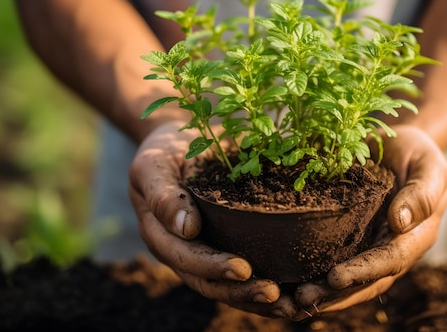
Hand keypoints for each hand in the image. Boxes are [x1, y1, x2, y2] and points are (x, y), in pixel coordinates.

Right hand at [128, 122, 298, 317]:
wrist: (179, 142)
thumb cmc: (165, 149)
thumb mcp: (155, 163)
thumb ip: (163, 194)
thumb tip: (187, 228)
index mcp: (158, 232)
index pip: (184, 258)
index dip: (212, 267)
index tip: (243, 269)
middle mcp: (178, 249)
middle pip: (206, 282)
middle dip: (240, 291)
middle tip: (274, 292)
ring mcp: (199, 251)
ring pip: (223, 286)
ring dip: (254, 298)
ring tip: (289, 304)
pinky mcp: (221, 245)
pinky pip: (239, 273)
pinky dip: (264, 283)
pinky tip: (292, 291)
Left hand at [293, 125, 446, 317]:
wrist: (400, 147)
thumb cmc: (418, 154)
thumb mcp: (429, 167)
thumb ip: (421, 193)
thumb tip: (400, 222)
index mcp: (414, 237)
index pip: (389, 261)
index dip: (363, 272)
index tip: (335, 277)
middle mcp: (389, 249)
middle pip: (363, 282)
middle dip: (332, 294)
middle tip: (300, 298)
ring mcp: (367, 247)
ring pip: (344, 280)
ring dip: (317, 292)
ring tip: (286, 301)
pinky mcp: (347, 238)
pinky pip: (328, 259)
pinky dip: (307, 273)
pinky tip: (282, 280)